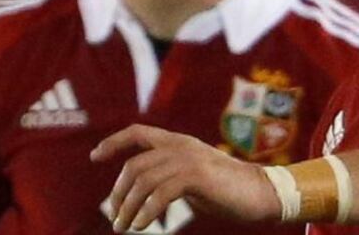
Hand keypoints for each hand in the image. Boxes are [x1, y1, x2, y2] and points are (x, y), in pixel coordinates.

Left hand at [91, 124, 281, 232]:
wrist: (262, 193)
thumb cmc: (229, 191)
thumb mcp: (194, 178)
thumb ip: (171, 177)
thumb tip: (146, 194)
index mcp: (179, 142)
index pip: (138, 132)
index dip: (114, 142)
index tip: (95, 156)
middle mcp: (181, 146)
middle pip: (134, 165)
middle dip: (118, 193)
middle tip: (115, 217)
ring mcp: (189, 159)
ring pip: (143, 180)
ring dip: (128, 207)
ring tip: (124, 227)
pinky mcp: (197, 176)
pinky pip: (159, 193)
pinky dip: (146, 211)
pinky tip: (142, 225)